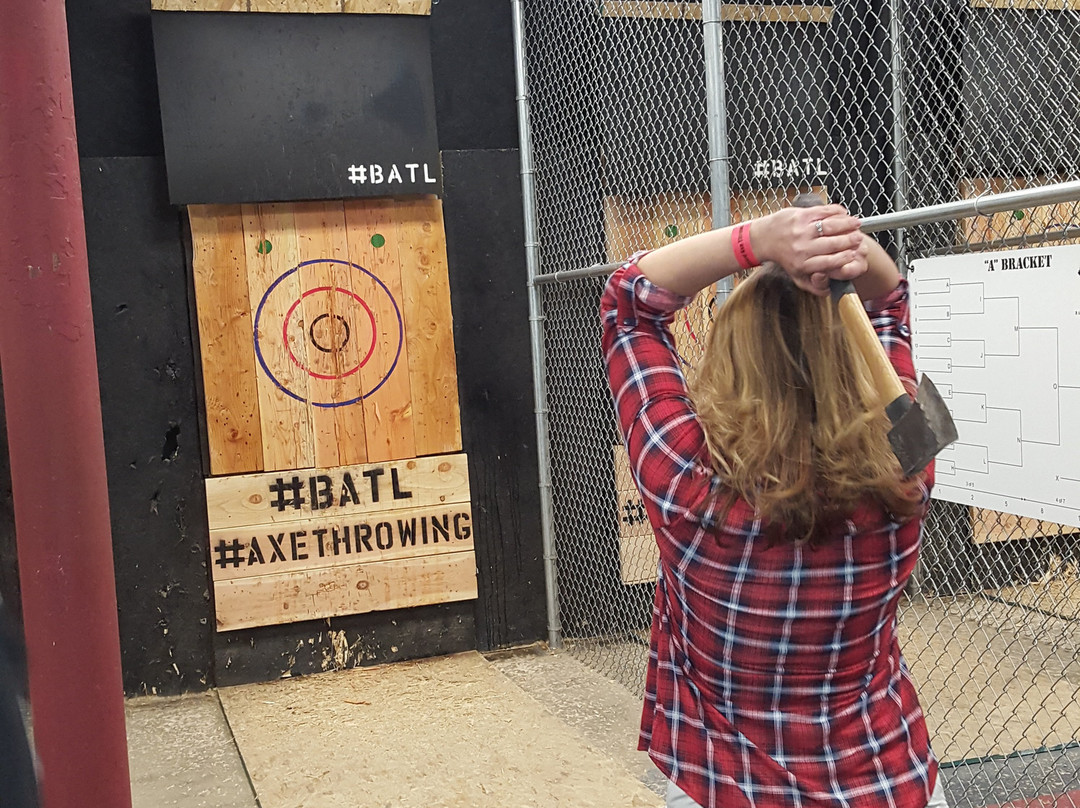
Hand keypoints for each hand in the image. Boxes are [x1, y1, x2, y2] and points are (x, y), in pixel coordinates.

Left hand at [751, 205, 868, 295]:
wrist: (765, 238)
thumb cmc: (786, 257)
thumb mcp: (797, 276)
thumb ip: (815, 286)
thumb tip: (831, 290)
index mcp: (803, 264)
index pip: (831, 262)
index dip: (846, 258)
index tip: (854, 255)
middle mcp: (802, 248)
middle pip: (835, 243)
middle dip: (851, 240)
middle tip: (859, 239)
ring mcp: (802, 230)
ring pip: (832, 226)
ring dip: (848, 224)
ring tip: (856, 224)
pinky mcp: (801, 215)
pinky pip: (825, 212)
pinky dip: (838, 212)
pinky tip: (844, 215)